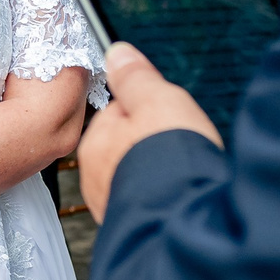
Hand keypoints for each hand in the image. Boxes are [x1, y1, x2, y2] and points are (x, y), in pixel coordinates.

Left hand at [77, 43, 222, 219]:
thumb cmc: (170, 160)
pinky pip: (149, 203)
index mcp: (96, 140)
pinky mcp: (134, 227)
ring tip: (183, 172)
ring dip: (159, 172)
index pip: (118, 112)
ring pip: (137, 176)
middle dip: (152, 143)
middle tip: (180, 145)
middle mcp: (95, 175)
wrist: (184, 223)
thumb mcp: (158, 100)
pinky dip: (164, 198)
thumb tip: (117, 53)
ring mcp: (112, 204)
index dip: (148, 109)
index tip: (169, 114)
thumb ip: (136, 77)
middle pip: (126, 145)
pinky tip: (181, 196)